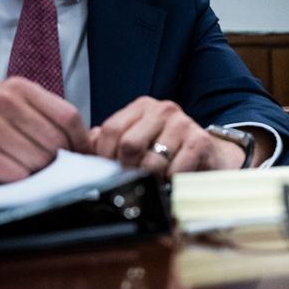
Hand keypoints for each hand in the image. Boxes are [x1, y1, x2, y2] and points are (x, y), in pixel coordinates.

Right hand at [0, 78, 88, 182]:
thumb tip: (87, 138)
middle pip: (56, 141)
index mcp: (18, 88)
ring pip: (39, 160)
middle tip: (43, 163)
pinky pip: (18, 174)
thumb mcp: (7, 106)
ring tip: (17, 163)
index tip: (83, 152)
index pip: (68, 115)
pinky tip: (3, 171)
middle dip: (56, 158)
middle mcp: (4, 102)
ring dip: (34, 170)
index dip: (80, 139)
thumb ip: (43, 116)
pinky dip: (17, 178)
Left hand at [89, 97, 245, 175]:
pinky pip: (175, 169)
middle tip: (134, 177)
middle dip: (128, 168)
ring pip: (151, 161)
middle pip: (128, 144)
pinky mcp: (200, 141)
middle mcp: (163, 109)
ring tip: (156, 179)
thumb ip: (108, 142)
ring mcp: (183, 123)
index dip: (105, 155)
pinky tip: (173, 179)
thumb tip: (79, 152)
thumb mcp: (137, 140)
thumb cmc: (167, 150)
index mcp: (142, 106)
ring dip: (152, 178)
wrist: (209, 155)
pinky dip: (171, 181)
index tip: (111, 168)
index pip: (110, 130)